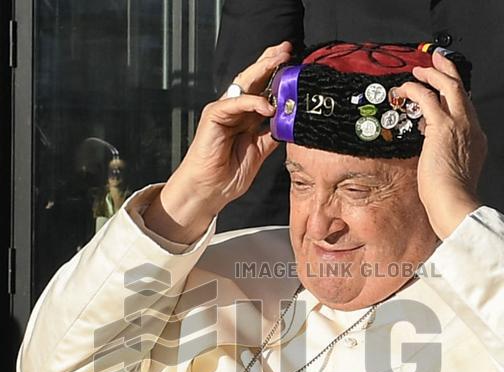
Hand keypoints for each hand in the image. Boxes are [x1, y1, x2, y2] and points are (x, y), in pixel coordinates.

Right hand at [146, 42, 292, 243]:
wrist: (209, 190)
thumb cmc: (228, 174)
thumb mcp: (259, 152)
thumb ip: (271, 136)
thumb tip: (290, 124)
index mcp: (246, 117)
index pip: (262, 88)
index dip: (276, 74)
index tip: (294, 63)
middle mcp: (235, 110)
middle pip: (254, 79)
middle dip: (271, 61)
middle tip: (287, 49)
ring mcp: (223, 111)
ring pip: (244, 83)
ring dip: (263, 70)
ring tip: (281, 61)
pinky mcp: (213, 117)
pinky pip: (234, 103)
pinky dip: (252, 102)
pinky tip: (267, 105)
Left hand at [392, 51, 486, 238]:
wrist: (455, 204)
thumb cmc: (450, 197)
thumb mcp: (450, 170)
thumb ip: (443, 154)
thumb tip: (430, 145)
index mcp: (476, 141)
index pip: (465, 110)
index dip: (452, 97)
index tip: (440, 90)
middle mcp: (471, 129)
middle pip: (462, 90)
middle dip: (448, 72)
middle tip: (437, 61)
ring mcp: (460, 125)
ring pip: (450, 87)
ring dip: (433, 74)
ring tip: (419, 70)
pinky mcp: (443, 126)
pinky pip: (429, 97)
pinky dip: (416, 88)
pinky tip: (405, 88)